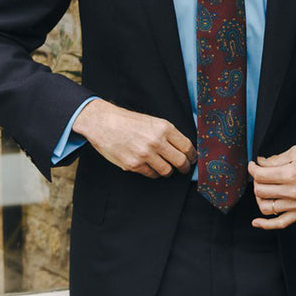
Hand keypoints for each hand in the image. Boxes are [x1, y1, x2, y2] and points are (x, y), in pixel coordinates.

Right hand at [73, 98, 196, 178]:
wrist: (104, 123)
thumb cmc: (129, 121)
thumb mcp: (153, 121)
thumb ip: (168, 134)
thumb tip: (184, 149)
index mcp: (164, 128)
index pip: (187, 147)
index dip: (192, 156)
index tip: (192, 159)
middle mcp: (156, 142)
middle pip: (180, 161)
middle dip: (184, 167)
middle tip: (184, 168)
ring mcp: (145, 155)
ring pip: (167, 171)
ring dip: (168, 170)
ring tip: (165, 166)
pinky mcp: (133, 165)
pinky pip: (151, 174)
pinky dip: (153, 172)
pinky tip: (150, 166)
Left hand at [248, 145, 295, 229]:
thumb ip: (276, 159)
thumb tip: (262, 163)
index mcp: (291, 173)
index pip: (260, 175)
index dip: (252, 168)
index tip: (253, 165)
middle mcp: (293, 191)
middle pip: (260, 191)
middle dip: (256, 181)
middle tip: (260, 174)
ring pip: (266, 207)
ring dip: (259, 198)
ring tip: (263, 189)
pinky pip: (280, 223)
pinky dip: (265, 225)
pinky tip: (256, 222)